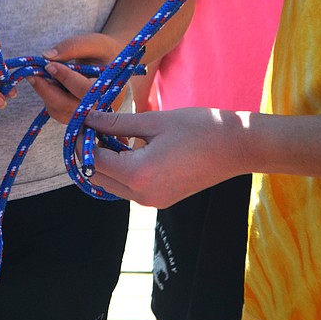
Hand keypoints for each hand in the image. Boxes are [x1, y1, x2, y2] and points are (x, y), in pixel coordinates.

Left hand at [28, 33, 127, 123]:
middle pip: (68, 105)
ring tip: (42, 74)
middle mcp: (101, 108)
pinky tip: (50, 82)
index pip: (86, 89)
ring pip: (58, 110)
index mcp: (111, 89)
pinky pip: (55, 111)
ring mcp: (87, 117)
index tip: (49, 65)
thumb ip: (73, 46)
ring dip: (46, 92)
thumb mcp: (94, 43)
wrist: (110, 64)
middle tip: (32, 73)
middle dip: (47, 89)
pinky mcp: (75, 118)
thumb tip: (47, 56)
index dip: (66, 78)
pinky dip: (48, 96)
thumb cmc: (104, 52)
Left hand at [82, 108, 248, 207]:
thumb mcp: (154, 121)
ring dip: (104, 162)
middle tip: (91, 126)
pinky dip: (121, 169)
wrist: (239, 148)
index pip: (93, 161)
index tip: (81, 121)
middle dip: (89, 153)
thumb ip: (117, 123)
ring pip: (111, 184)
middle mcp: (141, 194)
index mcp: (138, 174)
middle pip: (97, 177)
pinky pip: (128, 187)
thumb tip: (88, 118)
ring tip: (111, 133)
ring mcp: (151, 201)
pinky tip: (128, 145)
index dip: (82, 141)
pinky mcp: (160, 199)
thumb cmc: (200, 128)